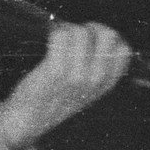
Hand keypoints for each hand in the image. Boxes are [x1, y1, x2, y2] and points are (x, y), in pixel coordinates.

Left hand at [0, 22, 131, 149]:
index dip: (106, 37)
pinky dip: (54, 32)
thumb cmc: (53, 99)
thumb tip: (96, 32)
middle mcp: (95, 80)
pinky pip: (61, 36)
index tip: (90, 39)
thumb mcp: (85, 90)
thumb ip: (97, 67)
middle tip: (73, 35)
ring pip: (81, 32)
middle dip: (90, 28)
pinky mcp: (54, 72)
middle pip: (108, 35)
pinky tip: (49, 40)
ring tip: (58, 39)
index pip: (123, 49)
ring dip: (68, 29)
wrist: (26, 121)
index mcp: (106, 83)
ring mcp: (76, 76)